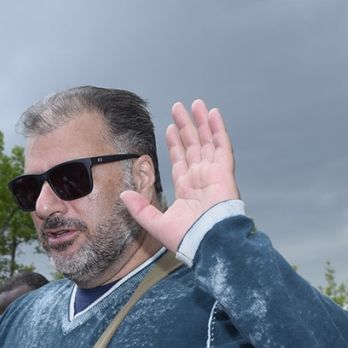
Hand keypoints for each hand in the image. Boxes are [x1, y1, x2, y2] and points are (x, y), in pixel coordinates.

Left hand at [121, 99, 239, 252]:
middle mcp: (200, 178)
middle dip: (186, 126)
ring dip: (201, 122)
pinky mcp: (224, 171)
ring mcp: (213, 173)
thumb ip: (139, 208)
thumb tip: (123, 195)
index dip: (175, 142)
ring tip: (195, 104)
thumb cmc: (187, 239)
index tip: (169, 127)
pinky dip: (218, 129)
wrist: (208, 243)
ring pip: (207, 141)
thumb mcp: (155, 223)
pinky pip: (222, 145)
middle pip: (193, 145)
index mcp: (186, 188)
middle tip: (179, 108)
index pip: (180, 159)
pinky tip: (213, 113)